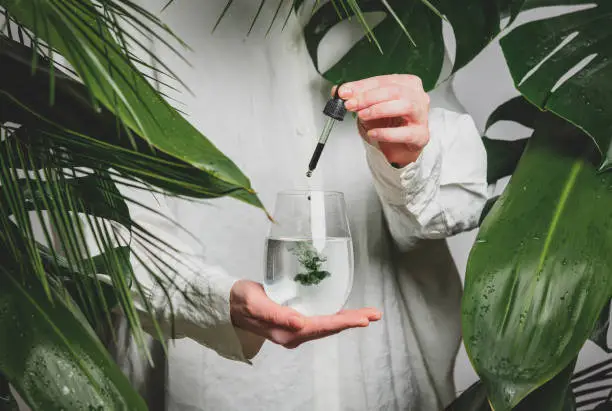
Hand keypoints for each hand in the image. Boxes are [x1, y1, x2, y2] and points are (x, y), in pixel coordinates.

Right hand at [230, 280, 380, 348]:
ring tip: (368, 314)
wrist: (230, 304)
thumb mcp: (257, 304)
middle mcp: (295, 333)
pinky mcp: (294, 320)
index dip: (343, 322)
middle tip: (375, 314)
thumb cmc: (242, 301)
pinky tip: (344, 312)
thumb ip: (278, 314)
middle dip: (352, 320)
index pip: (322, 327)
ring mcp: (295, 328)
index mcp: (288, 331)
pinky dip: (335, 315)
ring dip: (347, 319)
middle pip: (329, 328)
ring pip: (327, 324)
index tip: (362, 319)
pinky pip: (320, 319)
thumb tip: (301, 323)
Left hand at [336, 74, 429, 166]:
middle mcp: (418, 96)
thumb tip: (339, 91)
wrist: (401, 145)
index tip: (344, 92)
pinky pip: (405, 132)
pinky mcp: (421, 135)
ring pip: (405, 106)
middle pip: (395, 91)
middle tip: (351, 104)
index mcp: (407, 84)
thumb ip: (357, 97)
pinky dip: (386, 133)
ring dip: (379, 110)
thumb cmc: (390, 122)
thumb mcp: (371, 106)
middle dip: (369, 97)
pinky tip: (373, 133)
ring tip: (362, 116)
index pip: (383, 81)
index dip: (362, 86)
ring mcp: (422, 116)